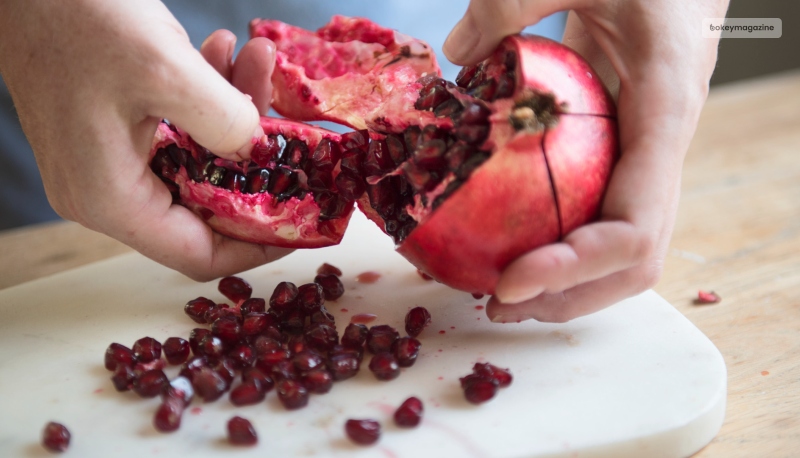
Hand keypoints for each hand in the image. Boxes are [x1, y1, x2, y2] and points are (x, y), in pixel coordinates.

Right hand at [0, 0, 289, 280]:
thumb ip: (226, 123)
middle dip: (256, 160)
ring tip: (256, 58)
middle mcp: (106, 193)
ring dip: (234, 114)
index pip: (199, 255)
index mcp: (111, 200)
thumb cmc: (77, 17)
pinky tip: (223, 52)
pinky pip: (175, 131)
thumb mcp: (166, 71)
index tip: (304, 219)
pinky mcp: (111, 131)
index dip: (259, 244)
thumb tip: (260, 151)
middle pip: (205, 205)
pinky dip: (205, 99)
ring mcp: (105, 162)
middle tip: (289, 117)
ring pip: (197, 161)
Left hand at [443, 0, 729, 321]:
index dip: (575, 269)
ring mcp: (647, 152)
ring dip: (566, 283)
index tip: (510, 282)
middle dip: (570, 295)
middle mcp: (663, 145)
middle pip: (636, 259)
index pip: (636, 226)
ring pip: (623, 245)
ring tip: (501, 293)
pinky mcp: (622, 148)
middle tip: (497, 303)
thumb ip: (513, 1)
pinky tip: (508, 238)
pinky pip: (600, 211)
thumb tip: (454, 55)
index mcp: (666, 110)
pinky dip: (559, 241)